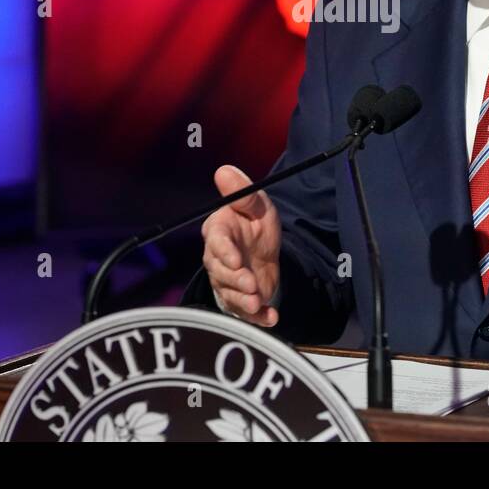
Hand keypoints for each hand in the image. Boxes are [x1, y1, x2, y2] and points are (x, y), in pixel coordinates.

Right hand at [201, 165, 281, 327]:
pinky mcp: (239, 300)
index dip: (224, 252)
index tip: (236, 259)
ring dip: (244, 301)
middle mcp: (218, 259)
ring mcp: (227, 282)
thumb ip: (243, 192)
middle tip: (251, 284)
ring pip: (229, 294)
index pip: (216, 242)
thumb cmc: (255, 223)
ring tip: (257, 302)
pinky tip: (271, 318)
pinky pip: (245, 312)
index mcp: (219, 232)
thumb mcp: (257, 205)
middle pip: (220, 272)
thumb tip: (224, 170)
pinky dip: (259, 318)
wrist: (266, 250)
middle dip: (236, 280)